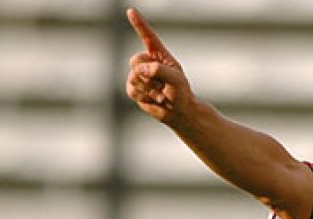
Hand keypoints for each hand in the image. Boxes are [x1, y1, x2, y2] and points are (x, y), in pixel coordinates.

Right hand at [125, 8, 192, 123]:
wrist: (178, 112)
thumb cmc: (181, 92)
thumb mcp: (176, 79)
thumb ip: (158, 70)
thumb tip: (139, 69)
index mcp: (160, 55)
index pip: (148, 36)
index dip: (139, 24)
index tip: (131, 11)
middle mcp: (148, 62)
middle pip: (135, 60)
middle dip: (147, 74)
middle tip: (161, 85)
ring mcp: (139, 75)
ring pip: (133, 77)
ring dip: (148, 88)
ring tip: (160, 94)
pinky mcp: (134, 88)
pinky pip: (131, 89)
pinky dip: (143, 96)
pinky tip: (154, 99)